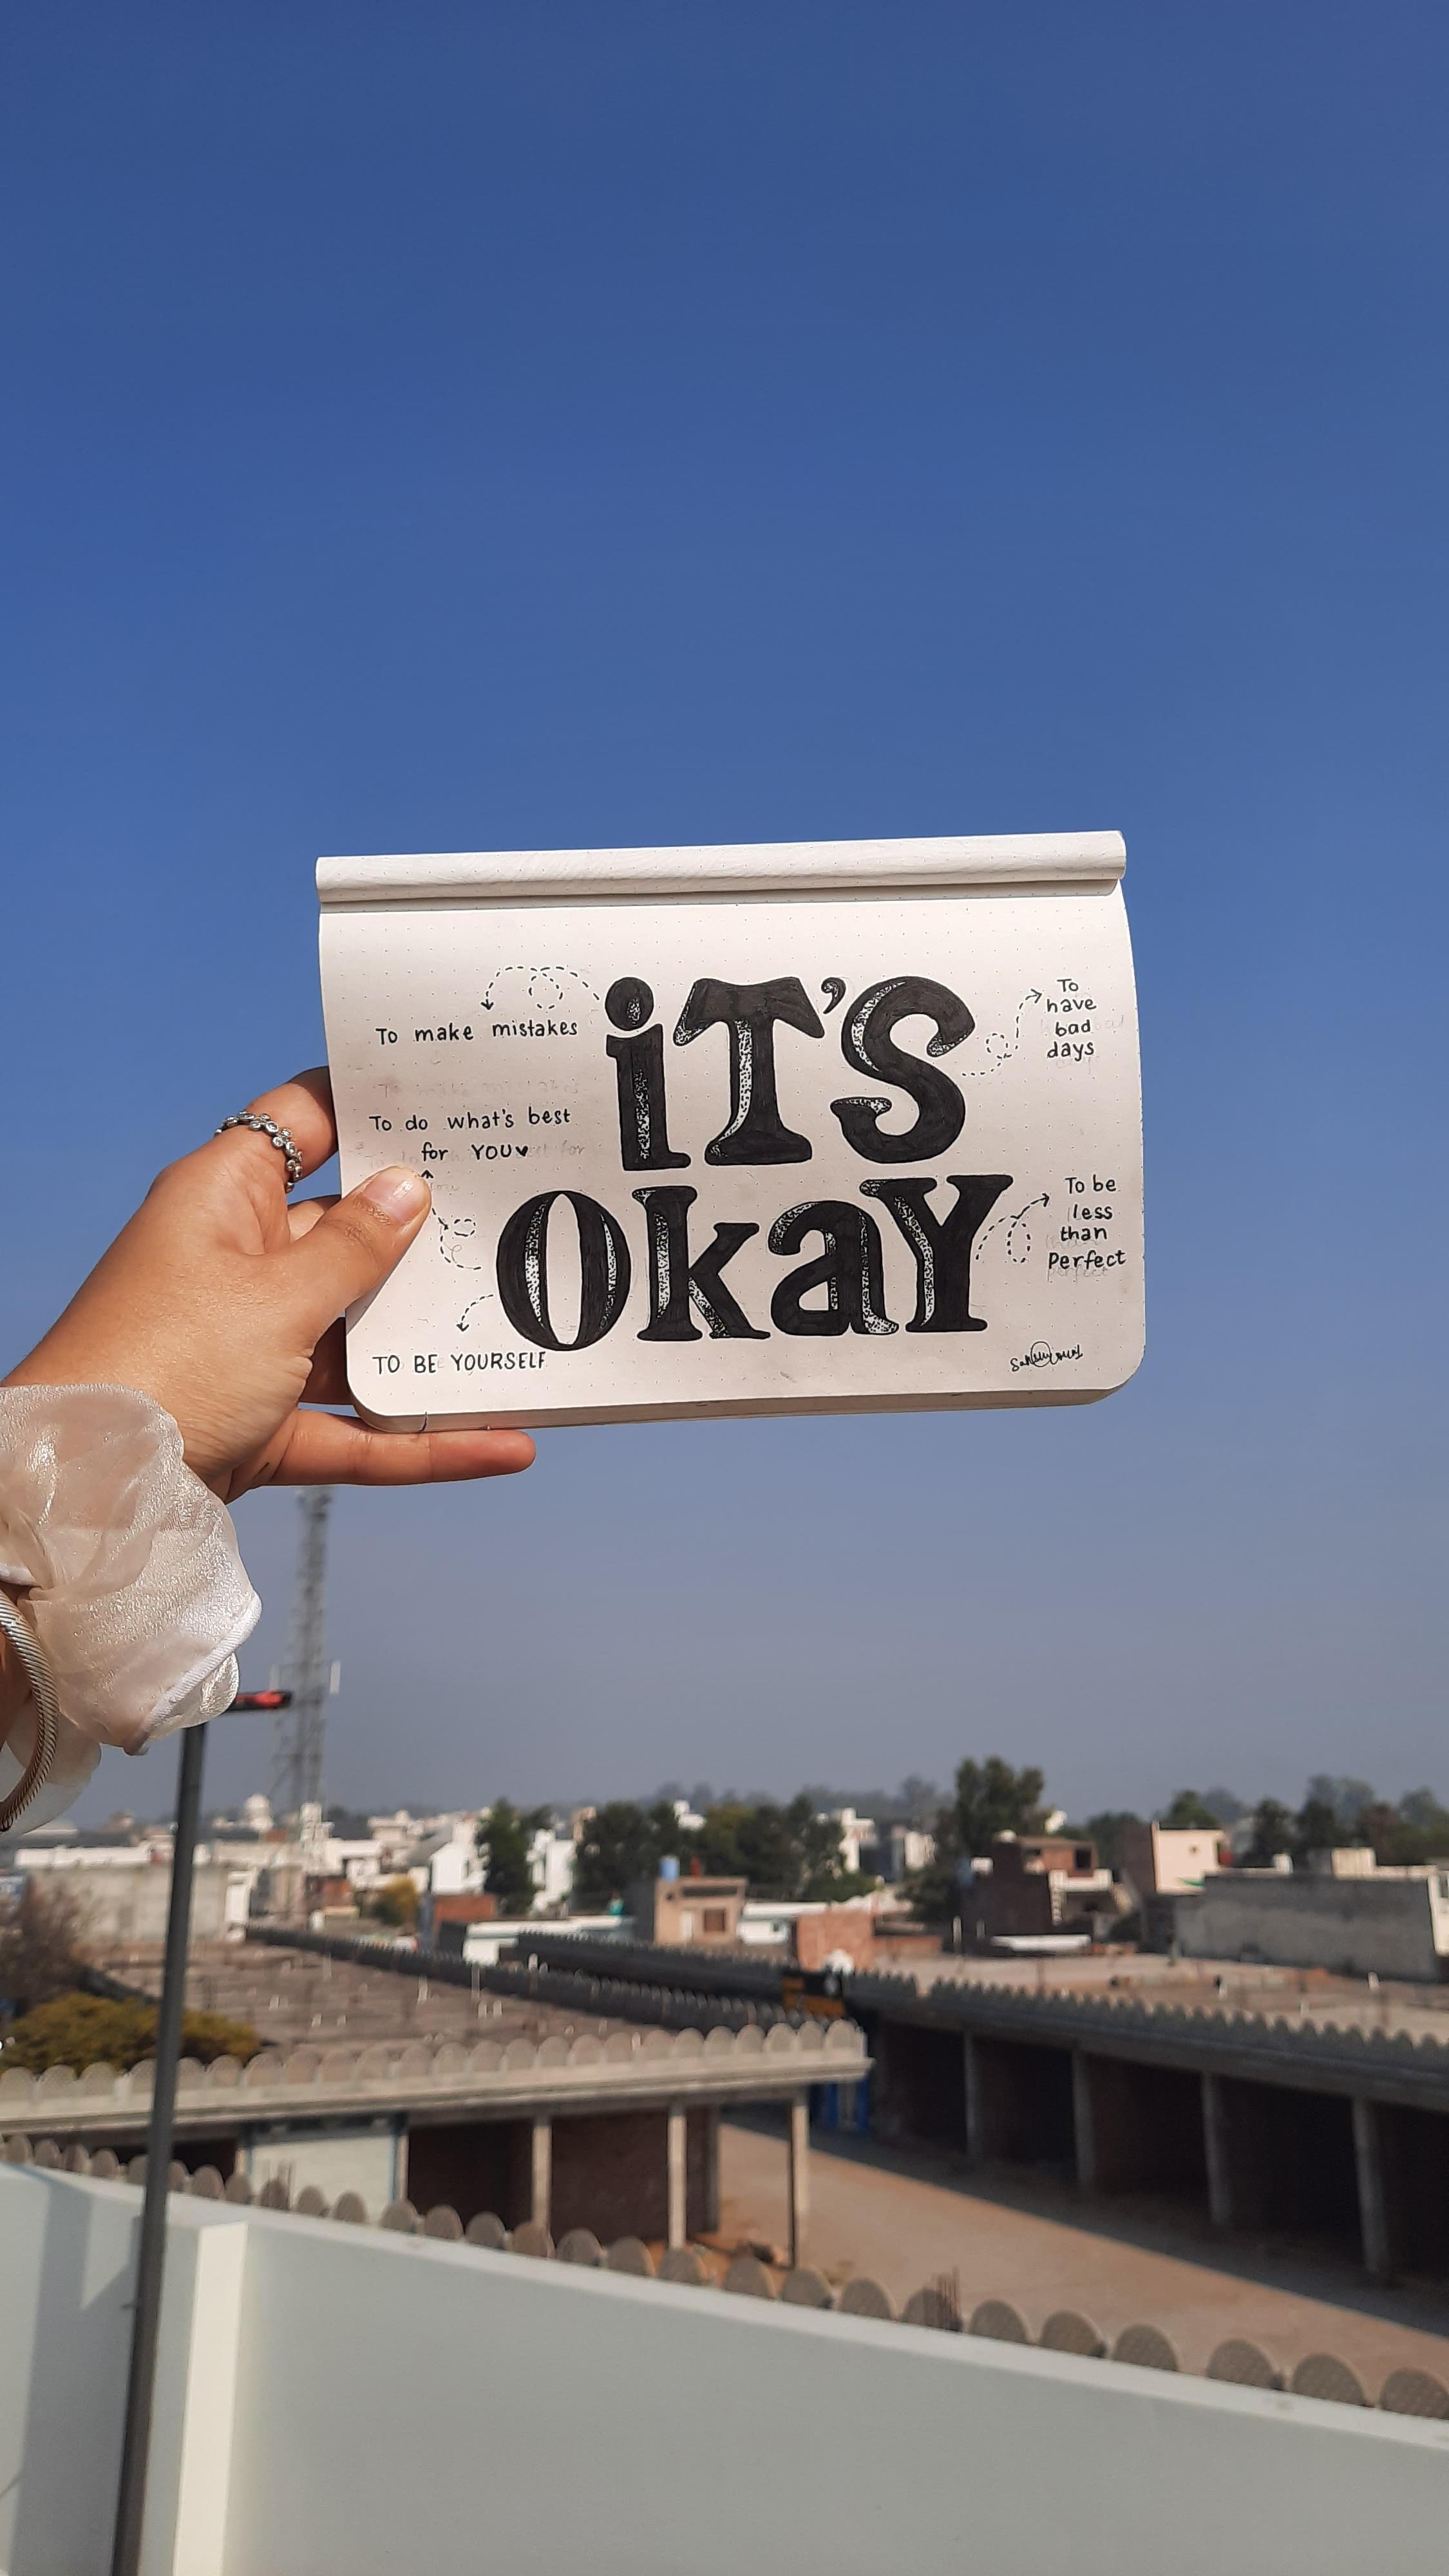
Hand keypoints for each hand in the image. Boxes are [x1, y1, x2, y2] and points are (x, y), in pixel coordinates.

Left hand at [3, 1069, 535, 1500]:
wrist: (90, 1488)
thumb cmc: (165, 1363)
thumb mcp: (277, 1296)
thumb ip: (354, 1246)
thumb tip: (408, 1187)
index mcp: (225, 1199)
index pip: (300, 1124)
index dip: (367, 1102)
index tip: (447, 1097)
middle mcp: (238, 1263)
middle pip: (347, 1237)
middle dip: (425, 1240)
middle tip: (517, 1216)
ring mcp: (250, 1347)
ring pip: (359, 1340)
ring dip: (432, 1350)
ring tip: (526, 1341)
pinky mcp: (262, 1424)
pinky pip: (357, 1427)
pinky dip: (421, 1440)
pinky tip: (503, 1446)